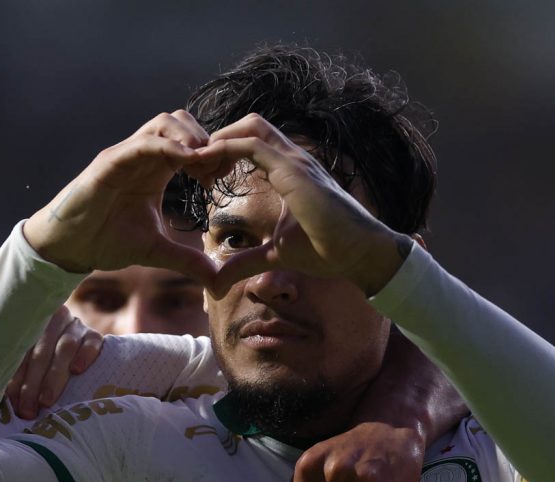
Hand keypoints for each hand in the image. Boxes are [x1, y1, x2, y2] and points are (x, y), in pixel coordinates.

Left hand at [5, 306, 103, 418]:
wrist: (73, 351)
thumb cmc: (39, 365)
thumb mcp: (25, 364)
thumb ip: (15, 376)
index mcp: (28, 325)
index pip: (20, 350)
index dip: (15, 377)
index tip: (11, 401)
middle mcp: (51, 320)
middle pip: (40, 352)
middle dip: (32, 383)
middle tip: (27, 410)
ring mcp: (74, 326)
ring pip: (64, 348)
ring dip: (54, 376)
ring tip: (46, 400)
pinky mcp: (93, 335)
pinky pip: (91, 342)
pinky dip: (84, 355)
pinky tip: (77, 370)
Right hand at [23, 111, 216, 287]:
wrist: (69, 247)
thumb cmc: (105, 240)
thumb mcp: (155, 252)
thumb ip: (186, 260)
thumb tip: (217, 280)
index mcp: (155, 170)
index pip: (190, 143)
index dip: (213, 152)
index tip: (226, 174)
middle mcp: (142, 156)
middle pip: (181, 121)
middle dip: (206, 138)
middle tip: (218, 167)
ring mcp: (126, 155)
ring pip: (164, 123)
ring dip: (190, 136)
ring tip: (205, 161)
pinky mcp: (109, 162)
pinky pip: (143, 143)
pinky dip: (168, 146)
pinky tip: (188, 161)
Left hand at [195, 113, 411, 297]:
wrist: (360, 254)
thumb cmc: (327, 250)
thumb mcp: (274, 255)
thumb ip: (244, 263)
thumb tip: (217, 282)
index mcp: (290, 171)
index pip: (252, 143)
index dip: (224, 152)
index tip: (202, 174)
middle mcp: (294, 159)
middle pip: (250, 125)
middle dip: (218, 137)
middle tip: (195, 165)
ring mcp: (296, 161)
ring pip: (250, 128)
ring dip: (218, 140)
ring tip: (195, 162)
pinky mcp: (294, 171)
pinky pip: (253, 146)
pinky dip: (225, 148)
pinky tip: (205, 164)